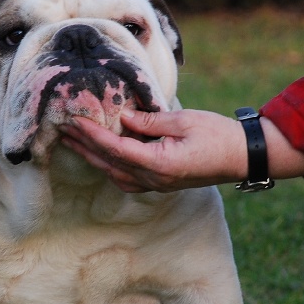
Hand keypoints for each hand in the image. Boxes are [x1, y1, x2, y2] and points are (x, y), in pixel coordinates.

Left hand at [61, 108, 303, 192]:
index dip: (91, 135)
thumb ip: (149, 121)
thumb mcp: (183, 121)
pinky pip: (124, 178)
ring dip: (92, 157)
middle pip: (107, 163)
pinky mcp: (158, 183)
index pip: (114, 148)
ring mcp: (154, 184)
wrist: (242, 157)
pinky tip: (100, 156)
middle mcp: (151, 179)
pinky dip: (108, 166)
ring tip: (74, 142)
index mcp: (157, 163)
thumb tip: (122, 119)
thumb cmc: (217, 135)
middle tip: (61, 131)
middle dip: (83, 146)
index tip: (73, 121)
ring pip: (113, 173)